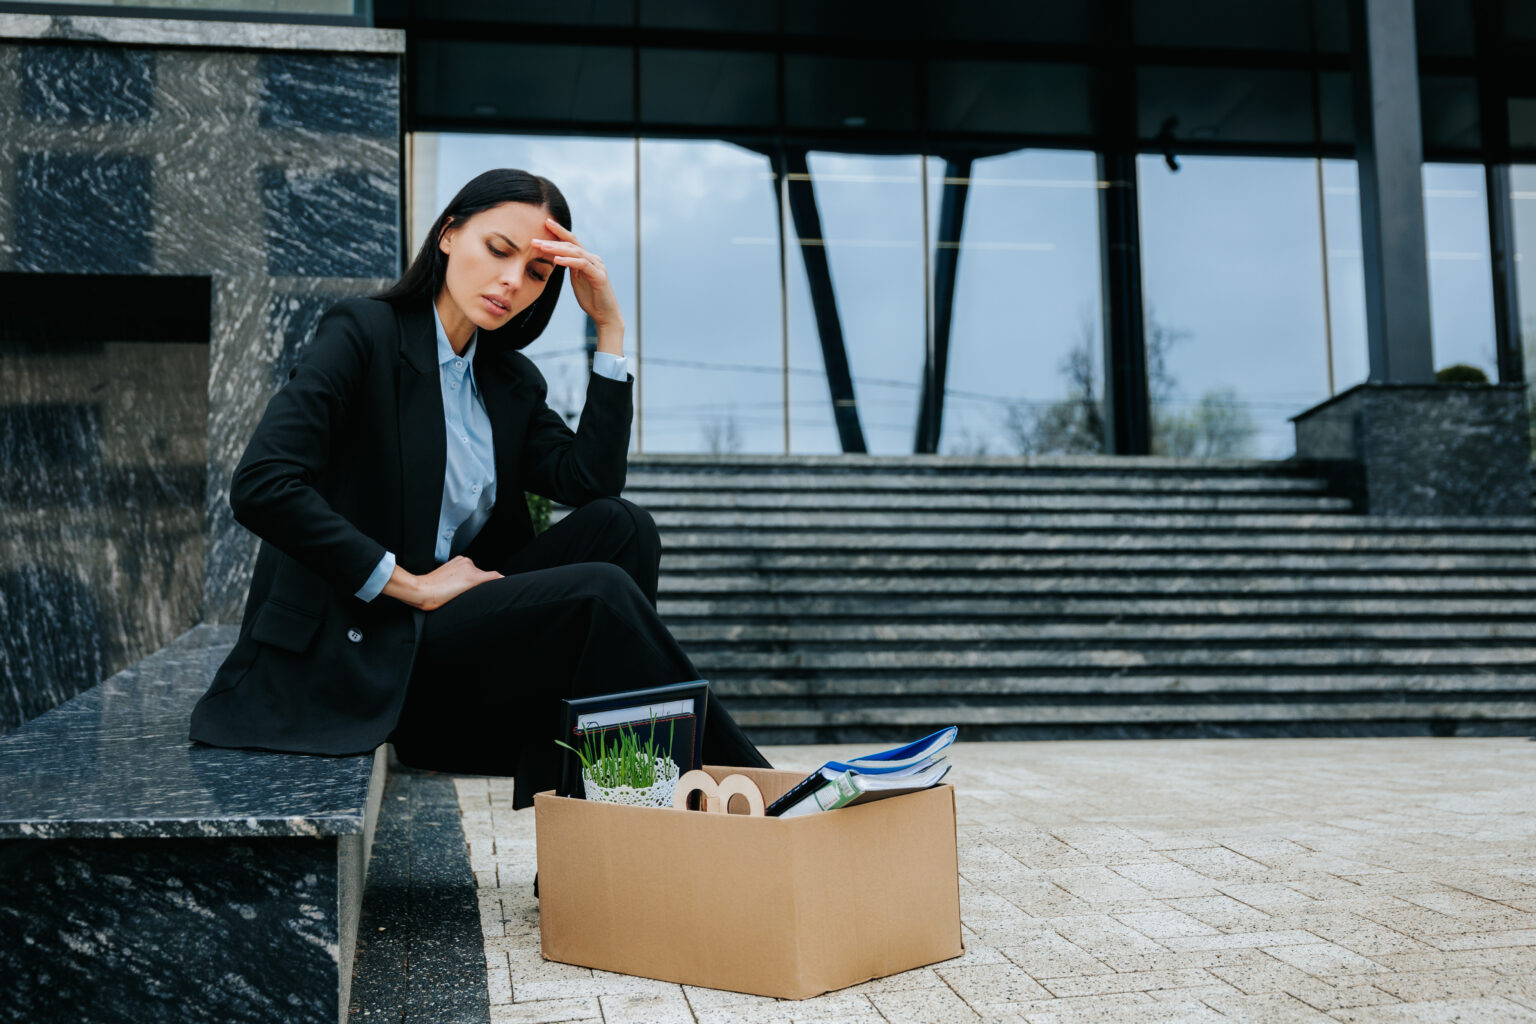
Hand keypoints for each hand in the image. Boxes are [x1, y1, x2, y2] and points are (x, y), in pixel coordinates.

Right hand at [384, 555, 501, 610]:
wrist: (420, 589)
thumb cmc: (428, 589)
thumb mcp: (444, 580)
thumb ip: (455, 580)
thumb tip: (461, 587)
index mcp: (459, 561)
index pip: (475, 572)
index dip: (478, 583)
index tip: (474, 590)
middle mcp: (466, 562)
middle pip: (482, 576)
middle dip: (480, 587)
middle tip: (467, 597)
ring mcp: (470, 569)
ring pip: (486, 580)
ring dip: (483, 589)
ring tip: (466, 597)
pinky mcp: (473, 578)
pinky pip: (493, 577)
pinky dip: (500, 581)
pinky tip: (505, 586)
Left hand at [533, 218, 623, 346]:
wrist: (605, 315)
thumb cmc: (591, 298)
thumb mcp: (577, 280)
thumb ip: (570, 267)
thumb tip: (556, 257)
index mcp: (587, 259)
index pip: (571, 241)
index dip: (559, 231)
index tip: (544, 223)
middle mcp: (594, 259)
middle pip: (572, 244)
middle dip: (553, 239)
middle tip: (535, 239)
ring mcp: (598, 266)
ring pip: (576, 252)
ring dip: (557, 249)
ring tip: (542, 247)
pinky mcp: (599, 276)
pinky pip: (583, 265)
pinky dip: (569, 261)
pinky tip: (557, 259)